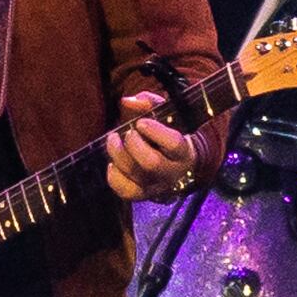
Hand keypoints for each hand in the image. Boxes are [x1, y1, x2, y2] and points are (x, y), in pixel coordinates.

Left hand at [106, 87, 197, 202]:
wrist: (176, 164)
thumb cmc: (168, 134)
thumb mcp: (165, 115)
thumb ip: (148, 103)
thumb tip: (126, 101)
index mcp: (183, 152)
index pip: (173, 144)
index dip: (155, 132)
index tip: (141, 122)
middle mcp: (172, 173)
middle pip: (151, 163)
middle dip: (134, 145)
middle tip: (128, 133)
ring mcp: (157, 187)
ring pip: (135, 175)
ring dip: (118, 155)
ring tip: (113, 139)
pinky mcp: (142, 195)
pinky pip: (125, 191)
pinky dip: (114, 177)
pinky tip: (113, 163)